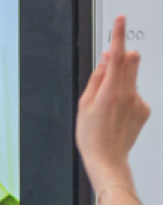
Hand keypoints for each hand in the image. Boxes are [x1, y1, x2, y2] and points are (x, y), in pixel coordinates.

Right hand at [76, 16, 149, 187]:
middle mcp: (128, 94)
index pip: (117, 56)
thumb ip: (97, 78)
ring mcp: (138, 102)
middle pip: (132, 61)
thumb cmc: (91, 136)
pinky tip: (117, 115)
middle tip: (109, 68)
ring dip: (121, 83)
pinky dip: (127, 99)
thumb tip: (106, 60)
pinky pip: (136, 95)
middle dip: (123, 58)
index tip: (120, 20)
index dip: (119, 35)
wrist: (107, 160)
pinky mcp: (144, 110)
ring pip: (132, 79)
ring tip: (108, 106)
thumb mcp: (84, 105)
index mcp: (111, 91)